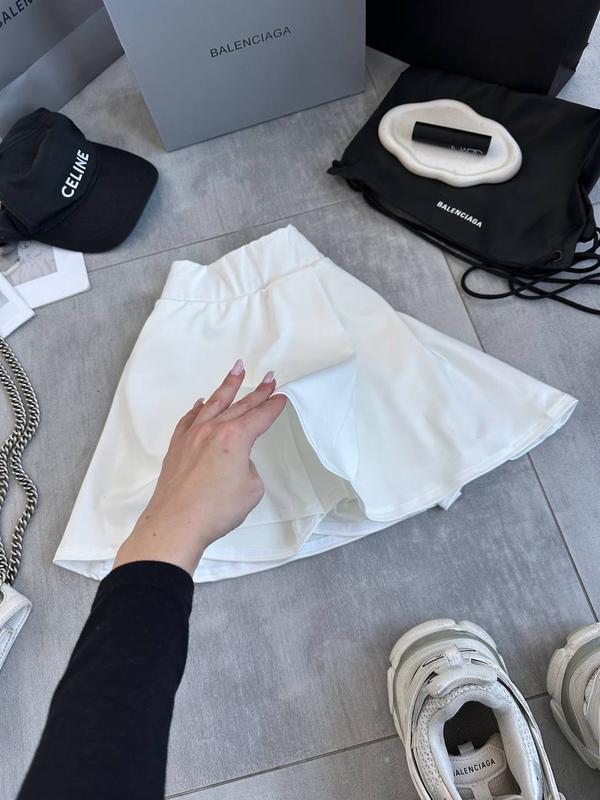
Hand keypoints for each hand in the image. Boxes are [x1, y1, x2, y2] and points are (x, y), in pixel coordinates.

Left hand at [113, 360, 286, 574]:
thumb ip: (248, 467)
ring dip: (228, 386)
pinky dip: (198, 408)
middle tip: (269, 378)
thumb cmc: (215, 510)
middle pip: (241, 405)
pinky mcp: (177, 447)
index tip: (281, 397)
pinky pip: (190, 419)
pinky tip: (202, 402)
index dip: (273, 406)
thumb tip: (236, 463)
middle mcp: (213, 430)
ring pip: (214, 403)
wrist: (176, 523)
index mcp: (236, 437)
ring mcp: (192, 436)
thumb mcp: (251, 489)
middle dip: (258, 391)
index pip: (260, 417)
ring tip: (237, 369)